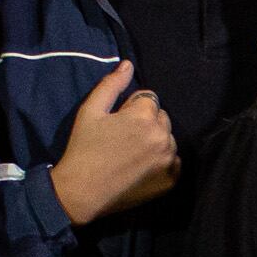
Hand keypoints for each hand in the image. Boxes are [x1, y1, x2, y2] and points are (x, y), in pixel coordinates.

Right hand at [50, 62, 177, 223]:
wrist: (82, 191)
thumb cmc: (83, 148)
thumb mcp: (90, 110)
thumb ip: (112, 85)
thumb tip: (128, 64)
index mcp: (145, 115)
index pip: (149, 99)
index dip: (131, 109)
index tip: (117, 123)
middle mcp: (163, 136)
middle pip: (161, 118)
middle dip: (146, 123)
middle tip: (122, 139)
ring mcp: (169, 160)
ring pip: (168, 139)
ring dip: (155, 141)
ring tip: (130, 154)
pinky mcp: (171, 180)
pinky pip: (173, 161)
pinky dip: (161, 162)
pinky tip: (140, 167)